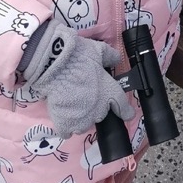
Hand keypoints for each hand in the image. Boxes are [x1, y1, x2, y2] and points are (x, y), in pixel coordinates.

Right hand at [18, 19, 135, 136]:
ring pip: (83, 125)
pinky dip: (65, 126)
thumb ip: (110, 57)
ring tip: (72, 104)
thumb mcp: (98, 51)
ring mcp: (81, 120)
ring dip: (80, 117)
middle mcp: (98, 110)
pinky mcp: (65, 124)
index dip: (126, 111)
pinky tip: (62, 116)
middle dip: (94, 107)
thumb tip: (116, 59)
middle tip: (84, 94)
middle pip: (99, 115)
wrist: (55, 65)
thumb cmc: (78, 57)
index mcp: (109, 92)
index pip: (123, 107)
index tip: (127, 114)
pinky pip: (67, 132)